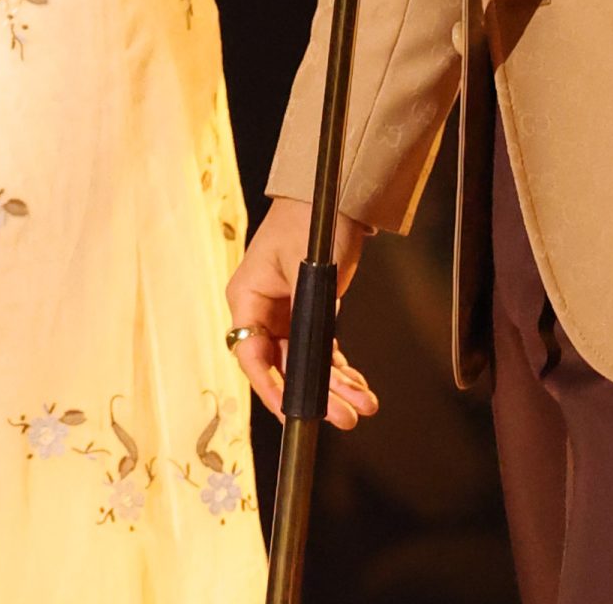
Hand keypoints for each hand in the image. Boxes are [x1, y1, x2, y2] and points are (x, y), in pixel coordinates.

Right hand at [225, 197, 380, 429]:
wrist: (334, 195)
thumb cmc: (312, 221)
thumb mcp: (309, 268)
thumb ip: (308, 315)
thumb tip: (314, 362)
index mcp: (248, 298)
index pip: (252, 356)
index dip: (273, 388)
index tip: (296, 412)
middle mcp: (262, 312)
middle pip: (284, 366)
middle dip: (315, 394)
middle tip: (346, 417)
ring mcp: (285, 314)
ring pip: (306, 363)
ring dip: (334, 386)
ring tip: (365, 404)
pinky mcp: (307, 313)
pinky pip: (320, 351)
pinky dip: (338, 369)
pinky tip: (359, 385)